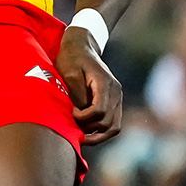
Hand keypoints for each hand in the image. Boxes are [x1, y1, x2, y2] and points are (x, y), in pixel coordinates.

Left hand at [58, 27, 122, 144]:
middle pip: (107, 123)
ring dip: (97, 136)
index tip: (71, 114)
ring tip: (81, 138)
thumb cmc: (71, 59)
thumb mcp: (68, 74)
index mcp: (105, 83)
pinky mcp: (114, 103)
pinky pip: (113, 124)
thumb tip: (81, 115)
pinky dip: (101, 133)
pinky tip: (87, 134)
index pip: (99, 111)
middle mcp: (116, 92)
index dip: (83, 118)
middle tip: (72, 125)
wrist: (81, 47)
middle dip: (88, 128)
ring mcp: (117, 98)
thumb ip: (76, 95)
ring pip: (113, 127)